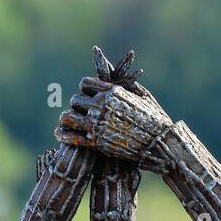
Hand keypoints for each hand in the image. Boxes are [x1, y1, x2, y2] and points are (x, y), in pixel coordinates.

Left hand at [56, 76, 173, 164]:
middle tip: (82, 114)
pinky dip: (63, 135)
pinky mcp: (95, 141)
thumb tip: (118, 76)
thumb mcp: (144, 96)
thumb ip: (128, 85)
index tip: (88, 98)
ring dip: (67, 119)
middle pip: (75, 100)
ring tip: (69, 123)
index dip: (85, 91)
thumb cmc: (156, 120)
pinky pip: (70, 136)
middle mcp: (102, 105)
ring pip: (67, 116)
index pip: (84, 84)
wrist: (160, 143)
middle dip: (78, 107)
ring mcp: (97, 123)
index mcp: (112, 92)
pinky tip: (60, 134)